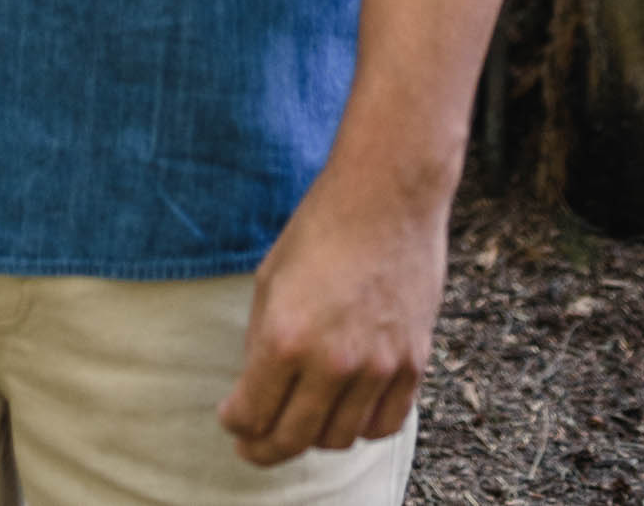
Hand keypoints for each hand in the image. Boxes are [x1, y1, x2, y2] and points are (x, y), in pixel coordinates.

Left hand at [217, 153, 446, 464]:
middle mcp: (332, 361)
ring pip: (340, 438)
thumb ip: (263, 341)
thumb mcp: (270, 279)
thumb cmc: (321, 228)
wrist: (386, 195)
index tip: (231, 421)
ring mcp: (377, 366)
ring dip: (313, 437)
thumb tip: (257, 390)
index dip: (235, 424)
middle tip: (253, 445)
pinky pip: (384, 423)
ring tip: (300, 421)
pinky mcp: (412, 364)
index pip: (252, 414)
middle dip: (265, 448)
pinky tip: (344, 412)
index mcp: (286, 337)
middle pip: (294, 439)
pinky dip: (360, 426)